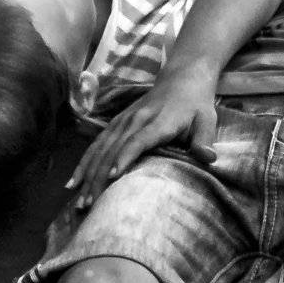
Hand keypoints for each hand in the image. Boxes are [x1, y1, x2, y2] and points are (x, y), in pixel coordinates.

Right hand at [67, 76, 217, 208]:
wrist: (182, 78)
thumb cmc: (196, 104)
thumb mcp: (207, 119)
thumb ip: (205, 139)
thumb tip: (209, 159)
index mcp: (158, 121)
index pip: (139, 140)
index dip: (125, 156)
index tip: (112, 177)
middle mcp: (136, 120)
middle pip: (114, 148)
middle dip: (99, 176)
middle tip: (90, 204)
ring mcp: (123, 121)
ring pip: (101, 148)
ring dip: (88, 173)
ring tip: (80, 199)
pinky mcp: (117, 123)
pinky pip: (97, 144)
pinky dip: (84, 162)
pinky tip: (74, 181)